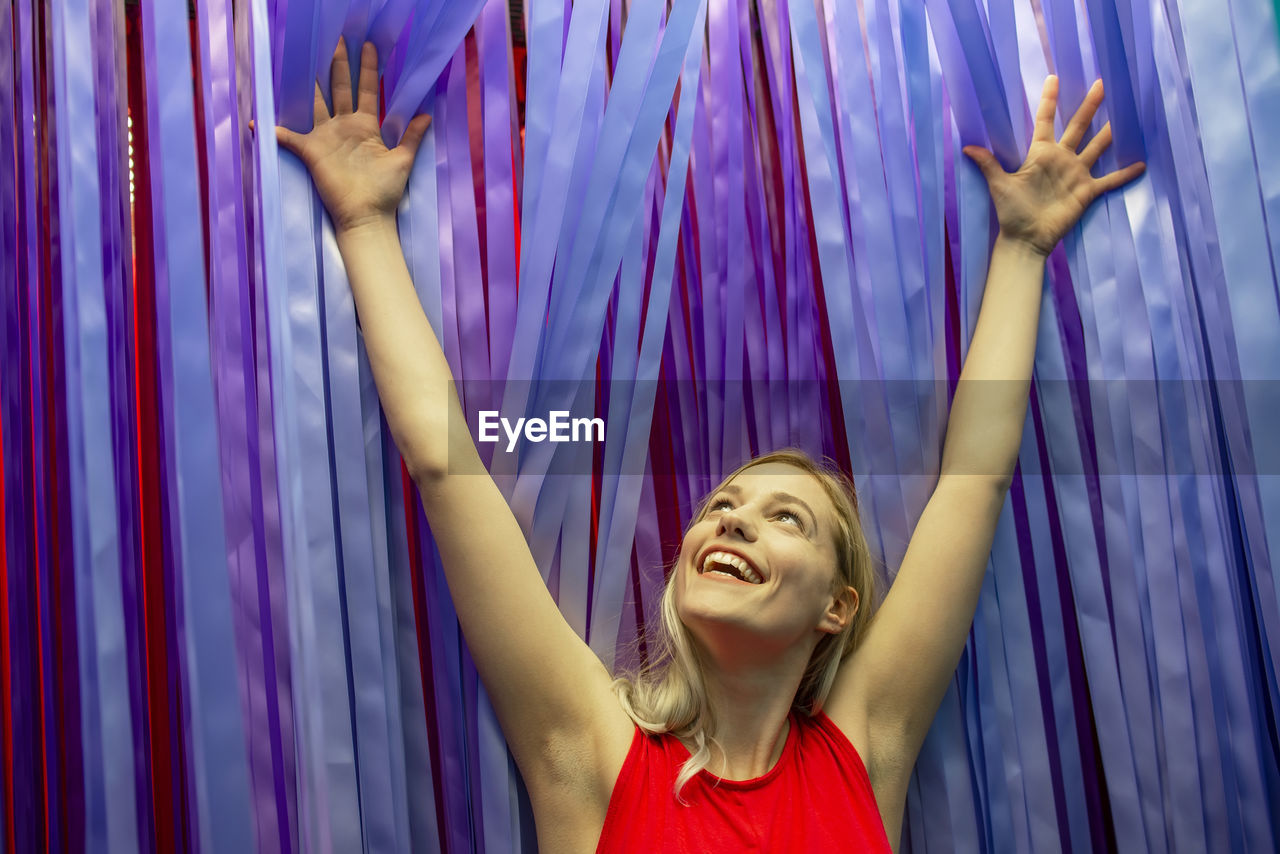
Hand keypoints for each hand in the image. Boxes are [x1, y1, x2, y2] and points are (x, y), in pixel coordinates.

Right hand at [274, 39, 431, 232]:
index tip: (368, 46)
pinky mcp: (311, 151)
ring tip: (304, 59)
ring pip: (316, 103)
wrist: (366, 216)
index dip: (368, 69)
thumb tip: (426, 114)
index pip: (368, 90)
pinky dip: (273, 131)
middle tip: (337, 39)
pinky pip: (288, 138)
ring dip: (311, 83)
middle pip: (340, 89)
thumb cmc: (385, 191)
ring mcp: (327, 137)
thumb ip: (412, 136)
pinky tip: (258, 121)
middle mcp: (345, 127)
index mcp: (367, 126)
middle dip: (339, 65)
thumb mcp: (402, 160)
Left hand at [963, 77, 1144, 257]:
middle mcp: (1061, 159)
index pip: (1045, 121)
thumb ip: (988, 164)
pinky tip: (1142, 164)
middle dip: (1088, 106)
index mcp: (1040, 154)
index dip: (1049, 100)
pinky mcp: (1087, 191)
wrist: (1026, 238)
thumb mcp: (999, 185)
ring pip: (1097, 148)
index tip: (1053, 78)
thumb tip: (966, 147)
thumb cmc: (1012, 212)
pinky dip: (1125, 174)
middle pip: (1077, 127)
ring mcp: (1076, 174)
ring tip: (1126, 115)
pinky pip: (1110, 181)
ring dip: (1110, 133)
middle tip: (1100, 83)